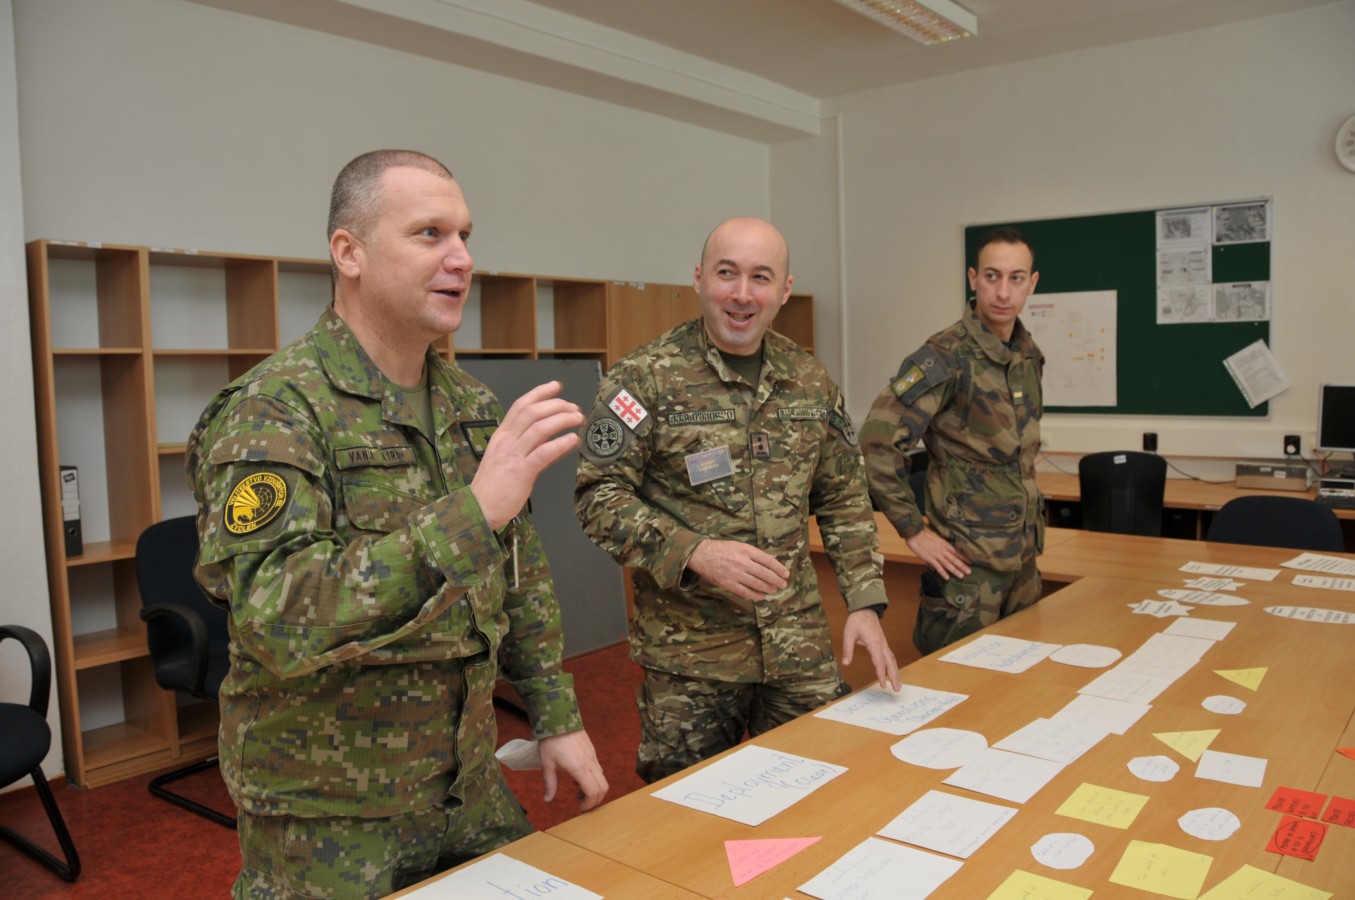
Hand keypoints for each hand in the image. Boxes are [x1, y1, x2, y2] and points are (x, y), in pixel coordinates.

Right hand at [470, 381, 583, 529]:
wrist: (478, 508)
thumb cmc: (494, 486)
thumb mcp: (505, 458)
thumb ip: (525, 445)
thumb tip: (550, 436)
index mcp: (501, 436)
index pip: (520, 406)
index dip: (539, 393)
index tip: (555, 386)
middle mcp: (506, 441)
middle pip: (532, 412)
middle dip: (556, 405)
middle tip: (573, 407)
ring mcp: (513, 455)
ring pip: (539, 428)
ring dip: (561, 420)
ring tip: (578, 419)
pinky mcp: (521, 472)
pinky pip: (543, 453)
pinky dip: (560, 444)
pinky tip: (573, 440)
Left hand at [538, 730, 608, 811]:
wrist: (559, 718)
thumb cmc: (551, 741)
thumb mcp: (547, 764)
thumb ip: (550, 783)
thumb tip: (547, 800)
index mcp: (579, 768)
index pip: (593, 792)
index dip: (589, 804)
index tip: (580, 809)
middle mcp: (590, 763)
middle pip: (603, 788)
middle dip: (595, 800)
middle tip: (582, 804)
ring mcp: (593, 756)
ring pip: (602, 779)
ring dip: (594, 790)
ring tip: (577, 792)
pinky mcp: (592, 751)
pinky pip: (598, 769)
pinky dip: (593, 779)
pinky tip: (577, 778)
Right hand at [685, 540, 789, 599]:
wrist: (701, 555)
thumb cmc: (722, 549)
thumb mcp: (739, 545)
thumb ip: (753, 554)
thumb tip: (769, 565)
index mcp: (746, 550)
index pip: (768, 561)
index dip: (779, 568)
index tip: (786, 574)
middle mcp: (743, 562)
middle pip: (765, 574)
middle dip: (776, 580)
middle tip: (783, 584)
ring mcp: (736, 574)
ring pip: (758, 584)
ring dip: (768, 589)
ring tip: (773, 590)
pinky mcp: (729, 584)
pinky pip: (746, 592)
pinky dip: (756, 595)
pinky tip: (761, 596)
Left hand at [842, 609, 901, 691]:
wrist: (865, 609)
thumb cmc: (856, 621)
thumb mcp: (848, 634)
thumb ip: (848, 649)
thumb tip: (846, 663)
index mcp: (874, 643)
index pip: (879, 661)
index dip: (881, 674)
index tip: (883, 685)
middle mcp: (882, 644)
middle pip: (890, 663)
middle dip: (894, 676)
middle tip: (897, 689)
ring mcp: (884, 644)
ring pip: (892, 660)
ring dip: (896, 672)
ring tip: (898, 685)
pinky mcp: (883, 643)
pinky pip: (890, 656)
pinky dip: (893, 666)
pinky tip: (893, 672)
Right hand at [904, 527, 970, 579]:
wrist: (915, 533)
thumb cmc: (925, 534)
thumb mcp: (937, 537)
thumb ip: (943, 544)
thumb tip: (947, 548)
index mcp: (945, 544)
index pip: (957, 552)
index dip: (964, 558)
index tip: (971, 562)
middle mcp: (943, 550)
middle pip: (954, 559)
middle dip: (962, 566)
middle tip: (970, 572)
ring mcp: (936, 555)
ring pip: (948, 564)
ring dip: (955, 570)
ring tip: (962, 576)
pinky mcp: (929, 558)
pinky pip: (937, 567)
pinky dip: (942, 572)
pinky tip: (947, 577)